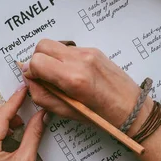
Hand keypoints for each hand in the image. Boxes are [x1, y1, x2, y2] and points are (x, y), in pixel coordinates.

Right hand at [22, 40, 141, 127]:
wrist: (131, 108)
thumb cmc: (102, 115)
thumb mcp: (66, 112)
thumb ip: (42, 94)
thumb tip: (29, 79)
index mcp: (74, 79)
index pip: (37, 61)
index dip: (31, 71)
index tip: (35, 80)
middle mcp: (81, 61)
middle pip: (43, 45)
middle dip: (38, 59)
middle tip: (44, 76)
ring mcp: (89, 52)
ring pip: (56, 45)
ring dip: (52, 58)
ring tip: (60, 76)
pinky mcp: (94, 50)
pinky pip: (70, 48)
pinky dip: (65, 58)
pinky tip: (73, 73)